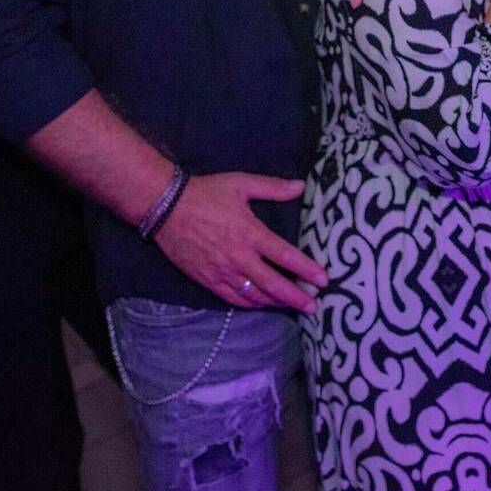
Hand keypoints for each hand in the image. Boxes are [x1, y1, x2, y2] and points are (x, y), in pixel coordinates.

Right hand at [152, 172, 326, 313]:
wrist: (166, 206)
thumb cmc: (206, 192)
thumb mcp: (241, 183)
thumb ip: (273, 188)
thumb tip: (301, 186)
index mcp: (251, 233)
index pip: (285, 256)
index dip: (306, 269)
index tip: (323, 280)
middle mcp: (239, 257)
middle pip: (273, 284)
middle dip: (296, 297)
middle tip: (314, 307)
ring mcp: (222, 271)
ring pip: (254, 295)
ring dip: (275, 303)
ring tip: (292, 307)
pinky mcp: (207, 279)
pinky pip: (233, 298)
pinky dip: (250, 304)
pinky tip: (261, 305)